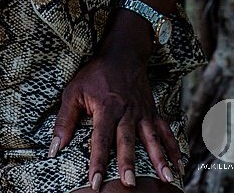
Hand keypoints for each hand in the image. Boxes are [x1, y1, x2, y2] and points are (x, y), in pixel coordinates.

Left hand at [50, 48, 181, 188]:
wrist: (122, 53)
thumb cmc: (95, 74)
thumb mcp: (74, 92)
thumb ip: (65, 121)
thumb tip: (54, 149)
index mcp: (106, 108)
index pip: (100, 139)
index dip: (97, 161)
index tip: (94, 182)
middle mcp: (127, 112)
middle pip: (127, 141)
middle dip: (128, 163)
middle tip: (129, 184)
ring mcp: (142, 113)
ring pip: (151, 138)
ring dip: (159, 159)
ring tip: (166, 178)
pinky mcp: (152, 112)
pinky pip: (165, 131)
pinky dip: (173, 148)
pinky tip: (179, 165)